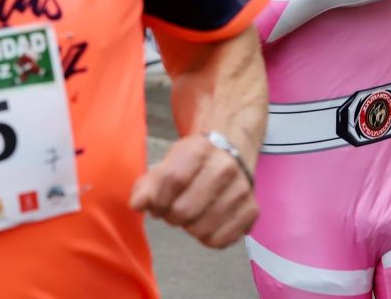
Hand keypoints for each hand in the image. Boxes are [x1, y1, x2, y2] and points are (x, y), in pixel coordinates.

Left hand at [130, 134, 256, 248]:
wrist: (231, 150)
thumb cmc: (195, 160)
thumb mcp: (169, 161)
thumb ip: (148, 183)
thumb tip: (138, 204)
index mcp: (201, 150)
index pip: (172, 180)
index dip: (156, 199)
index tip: (155, 204)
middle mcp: (225, 168)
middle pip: (184, 210)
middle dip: (171, 216)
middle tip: (174, 209)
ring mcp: (241, 190)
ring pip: (201, 229)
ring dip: (189, 228)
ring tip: (192, 214)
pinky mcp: (252, 210)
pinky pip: (220, 240)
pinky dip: (208, 237)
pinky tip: (208, 222)